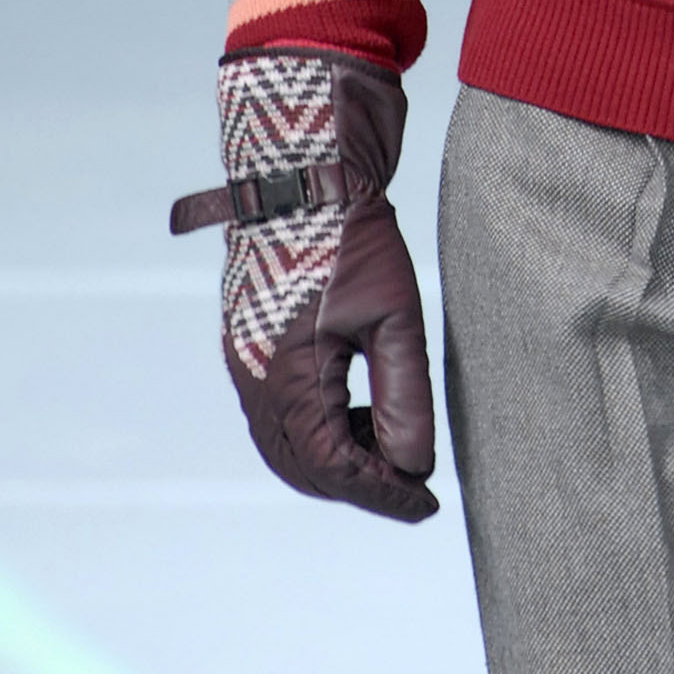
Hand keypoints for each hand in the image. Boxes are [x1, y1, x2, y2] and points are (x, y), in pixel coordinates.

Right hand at [191, 50, 438, 520]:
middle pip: (304, 468)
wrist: (302, 169)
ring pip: (286, 445)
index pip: (336, 469)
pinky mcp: (247, 342)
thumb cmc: (352, 235)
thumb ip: (404, 397)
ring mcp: (245, 362)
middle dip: (358, 486)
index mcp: (289, 381)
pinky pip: (277, 413)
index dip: (384, 495)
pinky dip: (317, 428)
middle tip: (412, 490)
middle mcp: (255, 381)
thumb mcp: (395, 315)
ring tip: (390, 448)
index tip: (428, 504)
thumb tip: (412, 468)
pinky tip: (359, 409)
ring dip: (336, 459)